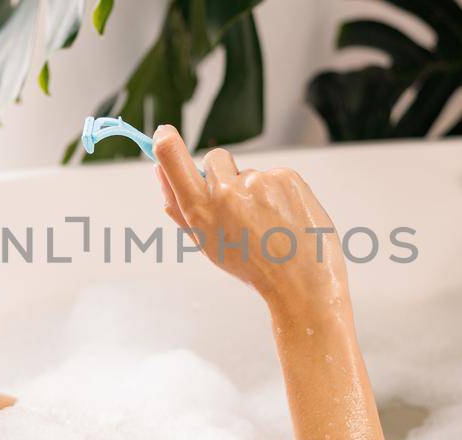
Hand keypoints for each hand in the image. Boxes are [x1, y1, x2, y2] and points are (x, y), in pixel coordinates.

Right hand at [150, 125, 347, 301]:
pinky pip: (275, 175)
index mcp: (200, 211)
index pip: (171, 157)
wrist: (302, 282)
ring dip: (256, 190)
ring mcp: (258, 182)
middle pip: (215, 158)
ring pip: (249, 172)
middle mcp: (225, 192)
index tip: (165, 134)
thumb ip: (178, 206)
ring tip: (269, 223)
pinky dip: (279, 193)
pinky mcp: (286, 177)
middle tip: (241, 209)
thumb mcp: (206, 243)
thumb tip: (158, 170)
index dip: (165, 141)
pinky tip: (286, 217)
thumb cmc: (253, 266)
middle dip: (225, 175)